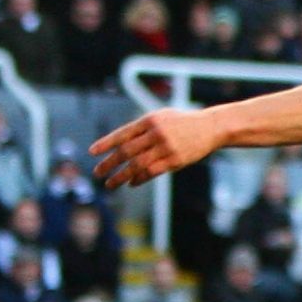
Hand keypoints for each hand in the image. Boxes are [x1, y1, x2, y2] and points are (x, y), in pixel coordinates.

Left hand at [90, 108, 226, 189]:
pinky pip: (151, 172)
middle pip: (126, 151)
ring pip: (136, 165)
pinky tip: (131, 183)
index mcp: (150, 120)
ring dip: (120, 176)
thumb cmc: (182, 122)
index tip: (92, 152)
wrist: (210, 127)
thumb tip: (120, 143)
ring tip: (110, 184)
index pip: (122, 134)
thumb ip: (142, 129)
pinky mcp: (175, 161)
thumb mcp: (161, 117)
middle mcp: (156, 133)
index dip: (105, 143)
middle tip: (97, 172)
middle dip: (109, 163)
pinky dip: (139, 179)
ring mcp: (165, 148)